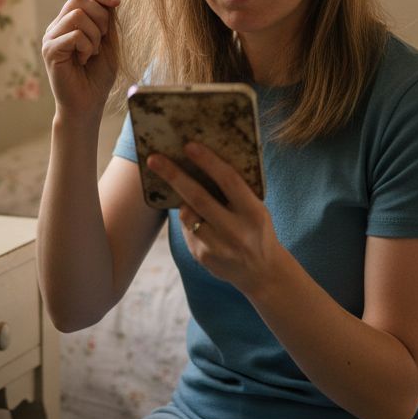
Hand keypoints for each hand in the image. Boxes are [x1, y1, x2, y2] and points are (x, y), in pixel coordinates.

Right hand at [41, 0, 120, 117]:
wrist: (88, 104)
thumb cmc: (98, 76)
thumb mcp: (109, 42)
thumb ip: (107, 19)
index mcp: (71, 20)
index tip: (117, 3)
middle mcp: (58, 25)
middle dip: (101, 16)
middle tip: (102, 40)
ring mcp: (51, 37)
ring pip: (77, 14)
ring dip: (94, 35)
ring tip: (93, 53)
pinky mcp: (50, 50)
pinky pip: (74, 34)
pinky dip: (87, 47)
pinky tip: (84, 60)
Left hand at [148, 142, 283, 290]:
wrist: (263, 272)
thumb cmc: (257, 230)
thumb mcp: (256, 209)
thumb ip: (236, 192)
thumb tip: (201, 163)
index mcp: (254, 212)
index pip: (229, 181)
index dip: (208, 162)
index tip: (189, 146)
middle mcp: (236, 231)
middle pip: (198, 198)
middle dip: (174, 176)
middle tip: (154, 160)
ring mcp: (219, 247)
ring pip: (187, 215)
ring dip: (183, 201)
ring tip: (186, 196)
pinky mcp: (204, 258)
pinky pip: (187, 231)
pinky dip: (189, 221)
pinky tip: (199, 222)